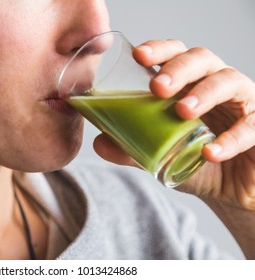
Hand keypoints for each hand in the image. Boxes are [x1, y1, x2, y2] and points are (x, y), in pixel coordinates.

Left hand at [93, 39, 254, 209]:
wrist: (225, 188)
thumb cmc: (191, 160)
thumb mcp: (158, 155)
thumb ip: (131, 148)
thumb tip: (99, 142)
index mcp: (187, 85)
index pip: (175, 55)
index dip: (159, 50)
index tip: (139, 55)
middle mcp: (213, 84)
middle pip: (201, 59)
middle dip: (178, 68)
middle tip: (158, 87)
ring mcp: (240, 101)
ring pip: (228, 80)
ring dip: (204, 93)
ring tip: (182, 111)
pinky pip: (251, 125)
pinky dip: (230, 138)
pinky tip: (210, 152)